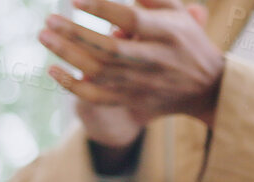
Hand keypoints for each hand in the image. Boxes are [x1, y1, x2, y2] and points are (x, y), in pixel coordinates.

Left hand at [42, 0, 223, 127]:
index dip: (101, 9)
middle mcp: (155, 60)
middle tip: (49, 20)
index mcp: (168, 33)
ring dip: (68, 54)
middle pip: (110, 49)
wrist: (208, 89)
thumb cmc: (187, 41)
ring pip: (100, 72)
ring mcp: (143, 83)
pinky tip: (53, 69)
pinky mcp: (133, 100)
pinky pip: (97, 97)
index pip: (132, 19)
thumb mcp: (179, 13)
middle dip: (75, 33)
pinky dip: (72, 85)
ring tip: (45, 36)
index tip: (75, 0)